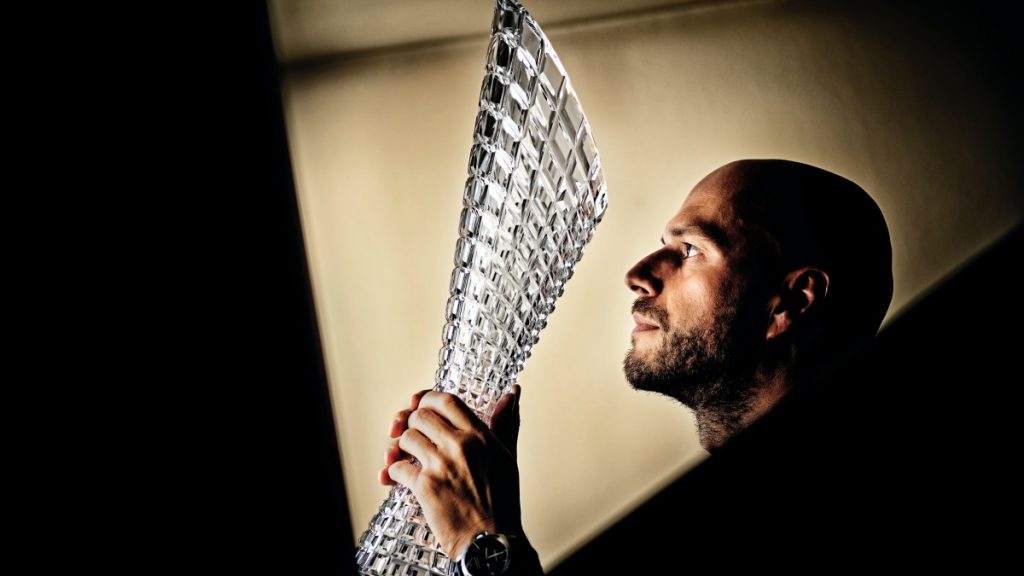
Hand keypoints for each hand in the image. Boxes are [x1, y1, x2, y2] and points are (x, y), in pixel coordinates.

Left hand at [379, 386, 522, 558]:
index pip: (447, 401)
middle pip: (421, 416)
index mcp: (481, 436)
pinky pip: (396, 468)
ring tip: (406, 456)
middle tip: (410, 432)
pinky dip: (392, 473)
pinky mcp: (425, 487)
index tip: (419, 403)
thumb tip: (512, 393)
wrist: (491, 541)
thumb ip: (505, 423)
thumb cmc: (502, 503)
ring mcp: (441, 465)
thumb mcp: (507, 457)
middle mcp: (461, 446)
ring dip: (400, 448)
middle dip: (411, 423)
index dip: (427, 398)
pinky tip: (399, 478)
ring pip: (406, 438)